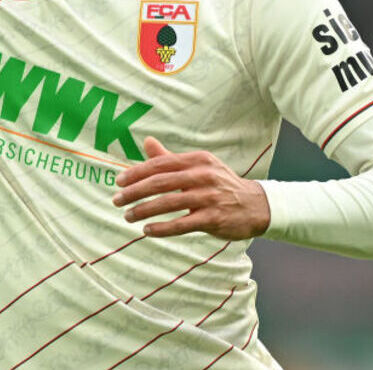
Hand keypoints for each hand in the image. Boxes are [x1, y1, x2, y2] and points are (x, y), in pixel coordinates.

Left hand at [111, 137, 270, 239]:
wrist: (256, 205)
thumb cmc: (220, 184)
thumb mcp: (199, 166)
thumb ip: (170, 158)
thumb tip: (147, 141)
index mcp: (197, 160)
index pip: (160, 164)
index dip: (136, 173)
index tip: (118, 181)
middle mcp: (203, 175)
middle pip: (160, 182)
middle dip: (134, 191)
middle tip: (116, 200)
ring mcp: (209, 197)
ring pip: (169, 203)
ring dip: (144, 210)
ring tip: (128, 216)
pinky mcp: (214, 218)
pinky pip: (182, 224)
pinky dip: (162, 228)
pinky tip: (147, 230)